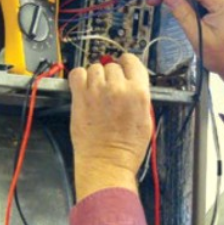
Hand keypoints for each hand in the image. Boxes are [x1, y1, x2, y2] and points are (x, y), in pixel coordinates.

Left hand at [68, 54, 152, 200]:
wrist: (107, 163)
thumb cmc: (127, 148)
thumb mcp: (146, 119)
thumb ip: (140, 95)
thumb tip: (132, 81)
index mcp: (138, 92)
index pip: (131, 61)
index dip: (126, 63)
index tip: (123, 67)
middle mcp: (118, 88)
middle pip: (112, 66)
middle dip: (111, 76)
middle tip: (109, 90)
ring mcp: (97, 91)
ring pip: (94, 68)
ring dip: (95, 77)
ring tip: (96, 92)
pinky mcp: (80, 97)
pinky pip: (77, 73)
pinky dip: (79, 78)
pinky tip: (84, 88)